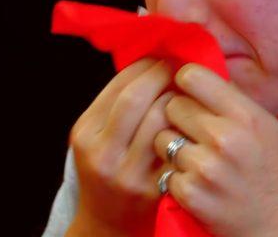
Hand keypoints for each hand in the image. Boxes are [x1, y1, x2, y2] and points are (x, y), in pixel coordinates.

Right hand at [67, 58, 175, 236]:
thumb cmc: (108, 169)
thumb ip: (116, 103)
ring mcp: (128, 174)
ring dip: (179, 99)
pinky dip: (186, 128)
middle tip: (180, 67)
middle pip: (137, 98)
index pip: (118, 86)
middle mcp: (102, 153)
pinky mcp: (153, 189)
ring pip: (160, 119)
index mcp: (85, 133)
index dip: (146, 65)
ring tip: (187, 92)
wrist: (108, 223)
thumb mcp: (97, 136)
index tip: (163, 56)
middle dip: (163, 75)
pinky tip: (193, 121)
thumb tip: (151, 58)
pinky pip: (176, 147)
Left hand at [153, 63, 277, 236]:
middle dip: (178, 117)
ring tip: (195, 160)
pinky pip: (164, 171)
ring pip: (162, 138)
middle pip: (172, 105)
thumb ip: (233, 100)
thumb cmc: (272, 172)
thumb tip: (195, 72)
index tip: (187, 91)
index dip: (184, 82)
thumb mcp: (267, 127)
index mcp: (246, 116)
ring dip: (172, 148)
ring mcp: (206, 168)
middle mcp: (226, 139)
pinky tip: (196, 183)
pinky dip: (175, 177)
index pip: (192, 76)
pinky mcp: (190, 194)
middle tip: (194, 132)